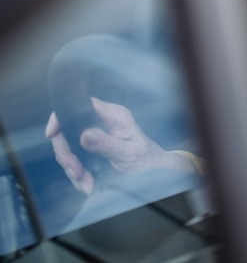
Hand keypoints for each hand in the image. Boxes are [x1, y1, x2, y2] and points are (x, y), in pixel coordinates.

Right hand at [45, 97, 194, 193]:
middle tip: (75, 171)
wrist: (150, 170)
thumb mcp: (127, 152)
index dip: (62, 116)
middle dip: (67, 153)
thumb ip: (106, 144)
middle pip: (68, 130)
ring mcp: (93, 135)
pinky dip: (77, 175)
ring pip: (68, 148)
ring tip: (85, 182)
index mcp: (112, 115)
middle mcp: (100, 122)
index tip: (53, 134)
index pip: (81, 105)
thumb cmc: (145, 157)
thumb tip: (85, 135)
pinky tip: (86, 184)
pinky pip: (74, 160)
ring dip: (72, 168)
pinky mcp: (89, 149)